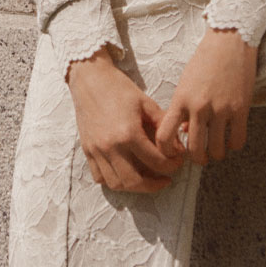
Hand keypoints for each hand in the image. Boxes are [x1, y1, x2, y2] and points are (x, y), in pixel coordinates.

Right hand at [66, 47, 186, 194]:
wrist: (90, 79)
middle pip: (135, 181)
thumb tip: (178, 146)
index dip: (172, 165)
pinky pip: (99, 177)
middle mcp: (111, 146)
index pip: (156, 161)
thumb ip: (163, 125)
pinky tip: (125, 173)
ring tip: (147, 180)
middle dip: (154, 185)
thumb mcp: (146, 103)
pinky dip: (113, 181)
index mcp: (128, 133)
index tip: (177, 161)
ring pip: (116, 184)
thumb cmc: (119, 89)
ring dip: (134, 187)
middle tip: (165, 179)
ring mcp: (96, 151)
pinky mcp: (87, 151)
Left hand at [156, 26, 256, 165]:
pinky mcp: (240, 108)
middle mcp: (199, 107)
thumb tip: (186, 131)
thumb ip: (183, 108)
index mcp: (180, 100)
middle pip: (194, 149)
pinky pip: (237, 140)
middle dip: (196, 159)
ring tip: (216, 151)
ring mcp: (221, 109)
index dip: (166, 152)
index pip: (165, 136)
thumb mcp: (186, 82)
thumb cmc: (205, 60)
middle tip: (200, 157)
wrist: (229, 41)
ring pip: (216, 150)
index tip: (174, 153)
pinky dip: (234, 145)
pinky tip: (231, 140)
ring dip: (216, 155)